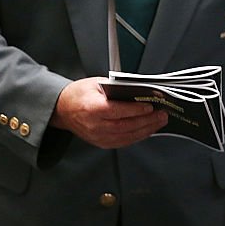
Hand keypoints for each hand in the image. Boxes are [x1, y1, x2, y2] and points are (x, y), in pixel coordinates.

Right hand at [50, 77, 167, 148]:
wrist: (62, 109)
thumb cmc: (79, 95)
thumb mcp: (97, 83)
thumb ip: (117, 88)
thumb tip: (140, 91)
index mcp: (91, 108)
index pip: (116, 111)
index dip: (135, 110)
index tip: (150, 107)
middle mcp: (93, 125)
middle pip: (125, 126)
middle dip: (147, 121)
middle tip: (161, 115)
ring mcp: (97, 136)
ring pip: (126, 136)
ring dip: (146, 130)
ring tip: (159, 122)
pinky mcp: (100, 142)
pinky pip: (122, 142)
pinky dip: (137, 136)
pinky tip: (147, 130)